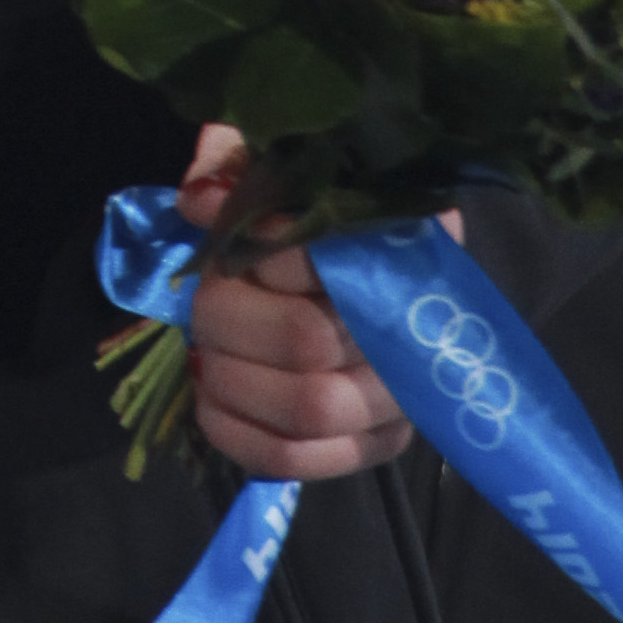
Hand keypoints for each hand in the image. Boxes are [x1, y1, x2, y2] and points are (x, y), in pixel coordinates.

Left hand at [178, 125, 460, 480]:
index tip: (229, 248)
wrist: (327, 270)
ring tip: (206, 350)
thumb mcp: (264, 163)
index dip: (264, 254)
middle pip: (309, 337)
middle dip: (229, 320)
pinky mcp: (376, 443)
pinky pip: (299, 459)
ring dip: (232, 378)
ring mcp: (406, 391)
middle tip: (203, 304)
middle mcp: (423, 316)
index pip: (331, 253)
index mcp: (410, 230)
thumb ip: (232, 171)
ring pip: (307, 406)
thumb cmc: (292, 207)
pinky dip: (237, 433)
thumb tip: (200, 203)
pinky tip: (211, 399)